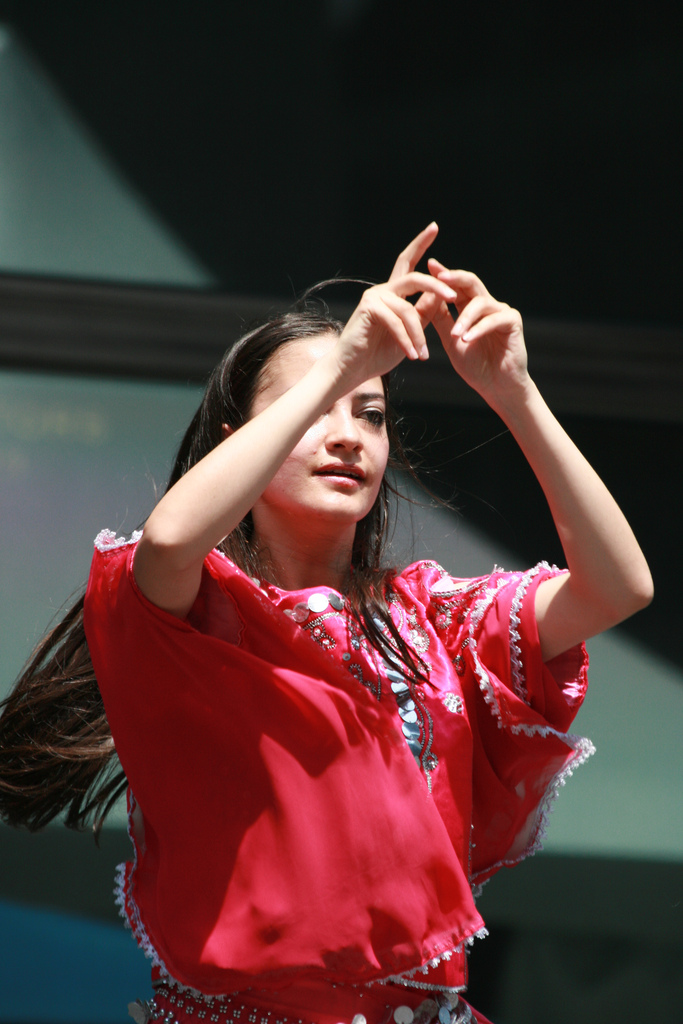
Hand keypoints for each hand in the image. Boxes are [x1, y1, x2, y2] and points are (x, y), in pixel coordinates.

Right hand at [329, 225, 455, 386]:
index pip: (408, 262)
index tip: (434, 226)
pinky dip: (407, 341)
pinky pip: (396, 322)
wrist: (352, 370)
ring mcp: (374, 297)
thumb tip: (444, 295)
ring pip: (408, 310)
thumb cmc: (379, 353)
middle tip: (453, 295)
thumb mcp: (411, 333)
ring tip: (423, 356)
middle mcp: (383, 290)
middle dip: (436, 285)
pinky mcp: (368, 309)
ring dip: (419, 335)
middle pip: (415, 278)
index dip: (421, 244)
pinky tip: (413, 356)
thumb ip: (424, 314)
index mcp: (394, 293)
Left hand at [418, 259, 530, 409]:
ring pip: (480, 303)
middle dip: (455, 278)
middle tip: (440, 277)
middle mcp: (487, 306)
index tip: (429, 264)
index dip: (444, 275)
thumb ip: (441, 320)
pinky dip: (479, 329)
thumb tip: (424, 297)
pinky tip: (467, 339)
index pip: (457, 286)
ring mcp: (502, 312)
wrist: (496, 387)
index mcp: (471, 308)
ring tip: (454, 335)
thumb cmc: (475, 366)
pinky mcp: (513, 322)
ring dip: (465, 318)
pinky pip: (494, 319)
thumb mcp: (451, 341)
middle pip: (471, 283)